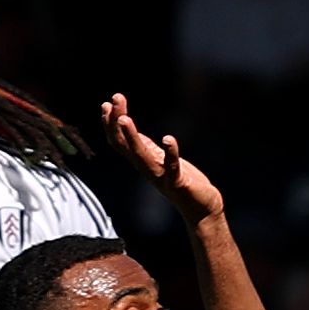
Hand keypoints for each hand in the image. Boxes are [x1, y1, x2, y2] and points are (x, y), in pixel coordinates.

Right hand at [101, 93, 226, 221]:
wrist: (200, 210)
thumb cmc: (182, 183)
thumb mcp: (160, 160)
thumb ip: (147, 148)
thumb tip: (133, 132)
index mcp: (143, 161)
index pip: (119, 141)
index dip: (111, 123)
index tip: (108, 103)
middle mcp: (147, 168)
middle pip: (124, 145)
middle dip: (116, 122)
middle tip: (113, 99)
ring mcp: (160, 176)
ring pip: (140, 155)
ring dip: (131, 136)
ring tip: (124, 118)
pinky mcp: (178, 182)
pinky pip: (171, 167)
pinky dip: (170, 153)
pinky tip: (168, 138)